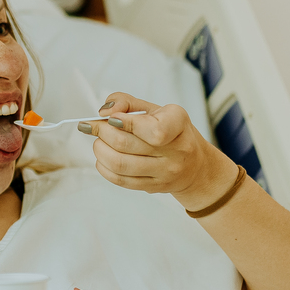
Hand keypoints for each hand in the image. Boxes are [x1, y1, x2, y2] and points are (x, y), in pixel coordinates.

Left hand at [84, 92, 239, 212]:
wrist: (194, 165)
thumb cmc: (170, 131)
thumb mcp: (155, 109)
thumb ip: (126, 102)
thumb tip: (104, 112)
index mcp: (178, 123)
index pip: (152, 128)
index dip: (125, 122)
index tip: (110, 118)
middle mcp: (176, 149)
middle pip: (125, 144)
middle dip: (102, 133)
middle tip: (94, 127)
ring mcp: (166, 171)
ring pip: (120, 164)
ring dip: (100, 150)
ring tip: (98, 142)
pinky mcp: (154, 186)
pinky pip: (120, 180)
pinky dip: (104, 167)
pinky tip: (103, 158)